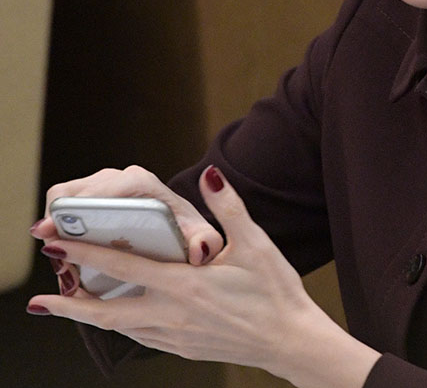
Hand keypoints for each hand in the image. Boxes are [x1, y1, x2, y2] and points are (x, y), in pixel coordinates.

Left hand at [26, 166, 379, 387]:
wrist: (290, 338)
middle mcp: (172, 314)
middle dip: (68, 300)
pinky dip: (118, 327)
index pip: (123, 265)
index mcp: (185, 285)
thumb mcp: (254, 243)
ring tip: (65, 307)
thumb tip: (209, 175)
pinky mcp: (183, 349)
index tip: (54, 242)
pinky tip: (115, 319)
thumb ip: (228, 208)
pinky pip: (139, 338)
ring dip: (87, 317)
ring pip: (118, 328)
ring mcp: (175, 336)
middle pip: (105, 310)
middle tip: (39, 296)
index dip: (85, 253)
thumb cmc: (274, 289)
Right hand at [30, 165, 223, 266]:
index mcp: (143, 184)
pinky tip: (62, 258)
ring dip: (55, 229)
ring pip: (63, 200)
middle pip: (76, 193)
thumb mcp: (200, 239)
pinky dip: (56, 230)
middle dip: (59, 222)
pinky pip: (61, 208)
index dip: (81, 206)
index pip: (108, 187)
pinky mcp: (89, 197)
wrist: (181, 228)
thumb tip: (200, 250)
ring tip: (60, 263)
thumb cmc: (187, 232)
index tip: (58, 228)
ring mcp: (102, 186)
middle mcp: (120, 179)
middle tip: (57, 258)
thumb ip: (206, 243)